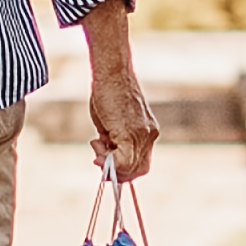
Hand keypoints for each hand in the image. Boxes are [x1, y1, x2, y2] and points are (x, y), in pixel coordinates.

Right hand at [88, 64, 158, 181]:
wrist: (111, 74)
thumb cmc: (108, 93)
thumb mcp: (113, 122)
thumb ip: (114, 141)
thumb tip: (106, 159)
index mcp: (148, 133)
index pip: (141, 165)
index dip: (124, 171)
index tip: (105, 164)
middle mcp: (149, 135)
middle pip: (138, 170)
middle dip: (115, 171)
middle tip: (98, 158)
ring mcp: (143, 135)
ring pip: (130, 167)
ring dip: (108, 163)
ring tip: (96, 142)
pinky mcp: (131, 133)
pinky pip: (123, 160)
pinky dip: (109, 160)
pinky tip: (97, 143)